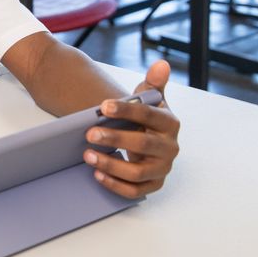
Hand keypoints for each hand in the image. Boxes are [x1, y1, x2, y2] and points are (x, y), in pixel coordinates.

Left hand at [83, 59, 178, 198]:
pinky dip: (115, 185)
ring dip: (111, 164)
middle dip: (114, 139)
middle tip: (89, 133)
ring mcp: (162, 169)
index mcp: (170, 123)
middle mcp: (170, 148)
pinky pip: (135, 191)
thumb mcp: (150, 99)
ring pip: (137, 172)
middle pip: (142, 145)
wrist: (151, 141)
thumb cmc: (147, 119)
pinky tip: (97, 174)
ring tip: (87, 155)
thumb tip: (161, 64)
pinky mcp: (153, 185)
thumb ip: (153, 83)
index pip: (149, 115)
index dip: (126, 110)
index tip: (102, 106)